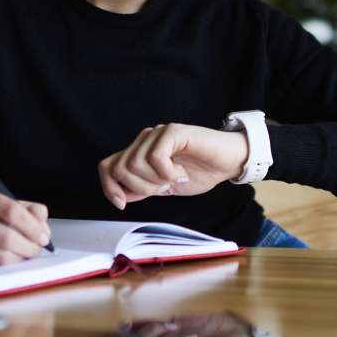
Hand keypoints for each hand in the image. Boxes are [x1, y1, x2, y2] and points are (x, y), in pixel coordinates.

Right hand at [0, 182, 50, 264]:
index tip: (43, 236)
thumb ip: (25, 209)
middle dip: (29, 246)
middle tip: (38, 249)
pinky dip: (3, 264)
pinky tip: (8, 259)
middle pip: (6, 236)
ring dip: (19, 258)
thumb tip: (43, 227)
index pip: (11, 211)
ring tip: (26, 255)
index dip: (32, 227)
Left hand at [98, 122, 247, 209]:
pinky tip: (181, 172)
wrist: (228, 163)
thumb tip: (119, 195)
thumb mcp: (164, 187)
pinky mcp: (173, 131)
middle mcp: (145, 140)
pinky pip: (156, 156)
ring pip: (135, 163)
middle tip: (163, 188)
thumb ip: (142, 189)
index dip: (109, 187)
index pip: (108, 166)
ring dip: (156, 180)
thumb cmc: (200, 172)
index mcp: (140, 152)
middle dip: (140, 187)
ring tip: (175, 179)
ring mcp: (158, 134)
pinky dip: (167, 172)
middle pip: (119, 167)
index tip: (122, 204)